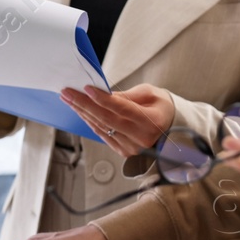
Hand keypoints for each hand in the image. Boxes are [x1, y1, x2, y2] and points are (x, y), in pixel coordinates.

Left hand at [59, 84, 174, 155]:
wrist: (172, 126)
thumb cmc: (162, 107)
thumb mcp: (149, 94)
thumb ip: (127, 96)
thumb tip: (104, 95)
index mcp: (151, 121)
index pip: (122, 109)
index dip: (102, 99)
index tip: (86, 88)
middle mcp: (141, 137)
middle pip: (107, 119)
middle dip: (84, 104)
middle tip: (68, 92)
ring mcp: (132, 147)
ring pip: (102, 128)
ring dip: (83, 113)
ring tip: (70, 99)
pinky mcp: (125, 151)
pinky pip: (103, 135)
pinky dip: (91, 123)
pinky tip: (81, 112)